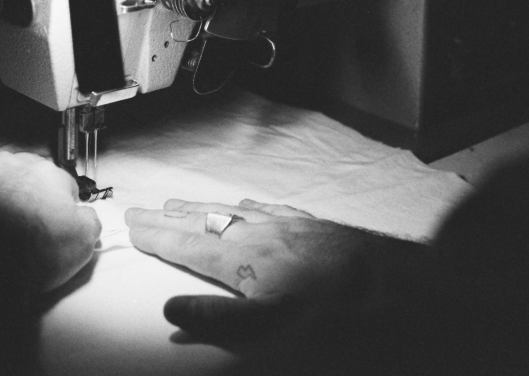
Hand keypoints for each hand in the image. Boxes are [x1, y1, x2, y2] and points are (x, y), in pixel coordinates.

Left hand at [0, 152, 100, 311]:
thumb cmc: (29, 255)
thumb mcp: (83, 240)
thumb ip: (89, 219)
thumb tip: (82, 216)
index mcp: (43, 170)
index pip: (60, 184)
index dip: (59, 209)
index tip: (52, 227)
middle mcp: (6, 165)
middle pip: (24, 180)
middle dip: (26, 200)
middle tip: (25, 233)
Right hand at [125, 198, 426, 365]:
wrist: (395, 283)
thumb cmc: (333, 310)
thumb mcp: (269, 325)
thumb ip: (218, 317)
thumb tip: (172, 307)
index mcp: (243, 258)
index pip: (187, 244)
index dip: (158, 236)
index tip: (132, 224)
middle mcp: (259, 233)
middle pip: (205, 221)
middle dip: (171, 217)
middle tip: (144, 210)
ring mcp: (287, 226)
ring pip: (233, 211)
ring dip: (203, 208)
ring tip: (181, 204)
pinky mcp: (312, 226)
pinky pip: (270, 208)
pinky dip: (248, 206)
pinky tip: (248, 205)